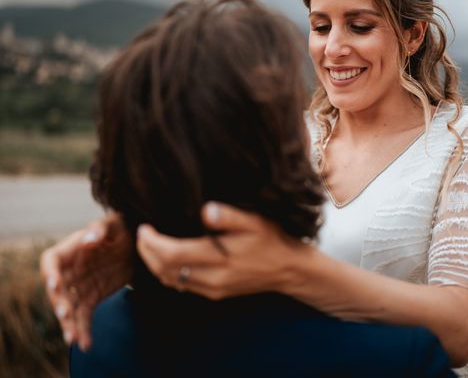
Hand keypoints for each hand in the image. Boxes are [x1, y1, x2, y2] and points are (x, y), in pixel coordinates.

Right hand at [40, 212, 132, 350]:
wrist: (136, 246)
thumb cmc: (120, 229)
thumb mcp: (115, 224)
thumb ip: (101, 229)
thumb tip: (88, 239)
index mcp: (70, 250)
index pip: (51, 261)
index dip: (50, 273)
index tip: (54, 285)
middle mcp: (69, 271)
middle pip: (58, 290)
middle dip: (60, 303)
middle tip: (66, 315)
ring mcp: (79, 286)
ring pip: (69, 307)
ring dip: (70, 324)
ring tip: (74, 339)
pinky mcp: (91, 298)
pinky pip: (84, 316)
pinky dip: (84, 329)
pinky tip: (86, 343)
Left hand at [136, 203, 308, 299]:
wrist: (289, 269)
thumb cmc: (271, 240)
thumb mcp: (255, 221)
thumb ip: (229, 216)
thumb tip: (205, 210)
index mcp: (219, 258)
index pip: (171, 255)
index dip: (150, 243)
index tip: (144, 227)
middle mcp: (212, 279)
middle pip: (163, 271)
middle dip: (146, 252)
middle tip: (142, 233)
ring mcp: (212, 289)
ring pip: (169, 281)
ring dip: (153, 263)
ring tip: (149, 243)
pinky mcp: (214, 294)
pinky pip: (181, 285)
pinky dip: (167, 272)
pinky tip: (167, 257)